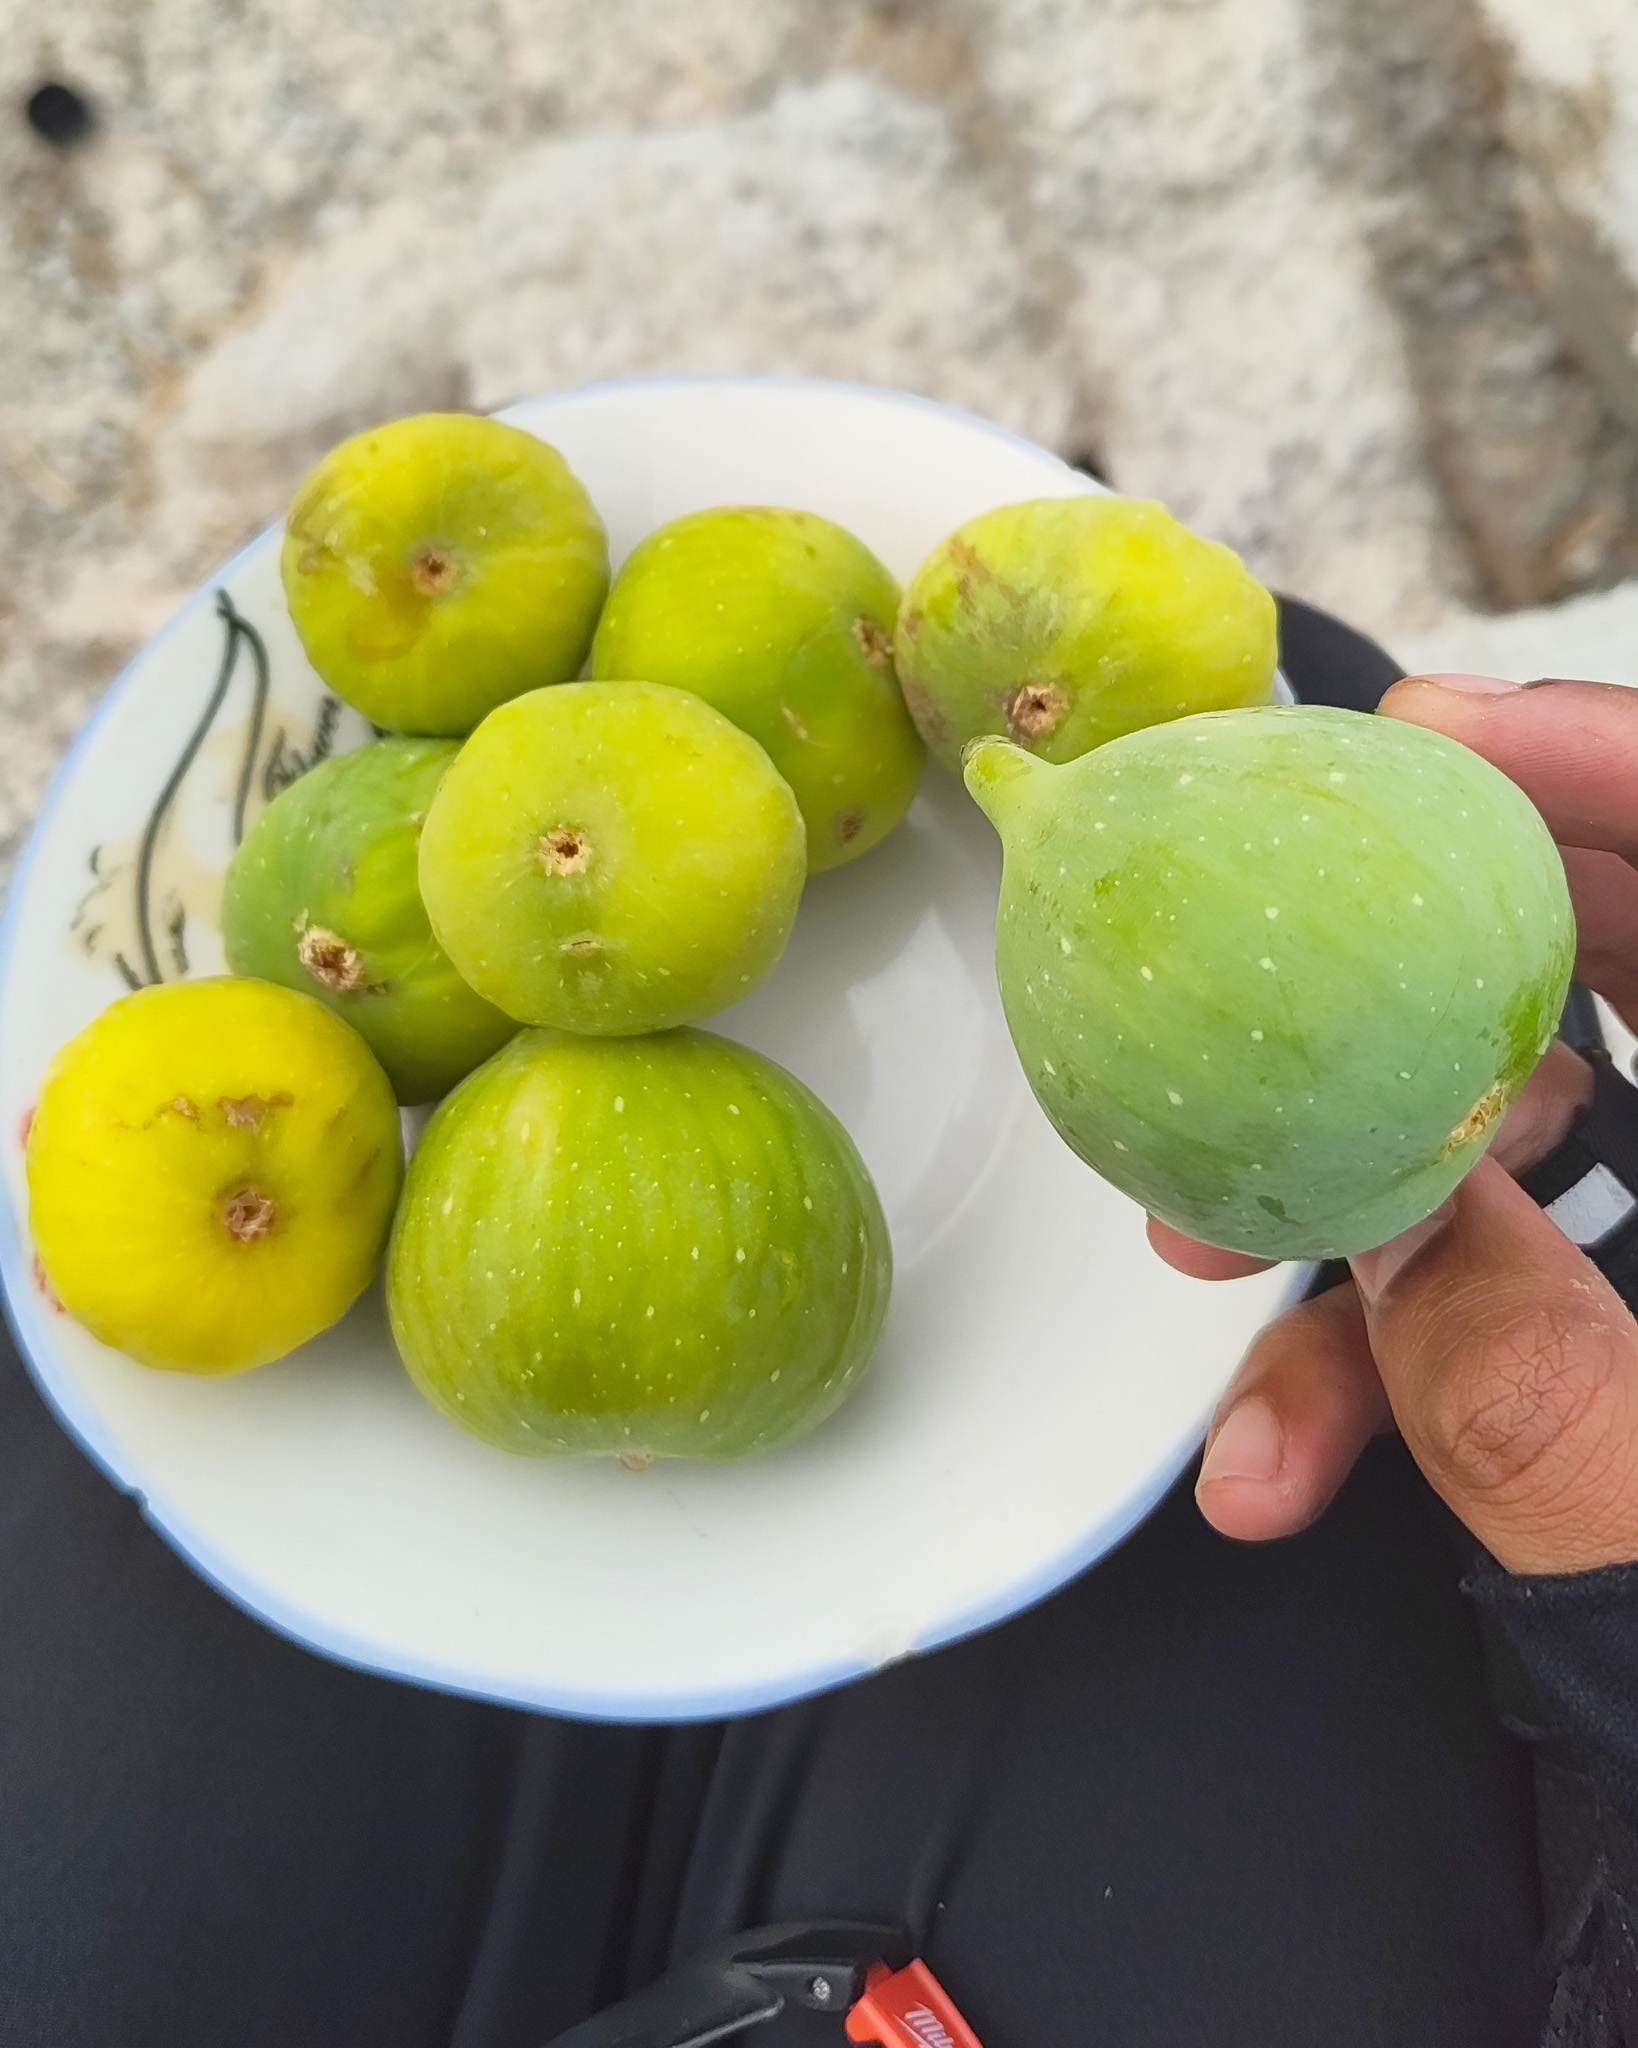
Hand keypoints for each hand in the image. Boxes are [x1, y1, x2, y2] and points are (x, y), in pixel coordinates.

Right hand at [1157, 674, 1637, 1574]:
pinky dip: (1395, 1359)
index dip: (1605, 769)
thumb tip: (1389, 1238)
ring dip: (1355, 1219)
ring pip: (1537, 1151)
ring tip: (1217, 1281)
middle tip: (1256, 1002)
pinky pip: (1514, 1289)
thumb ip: (1557, 1400)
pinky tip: (1295, 1456)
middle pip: (1620, 976)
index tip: (1432, 734)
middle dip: (1402, 1004)